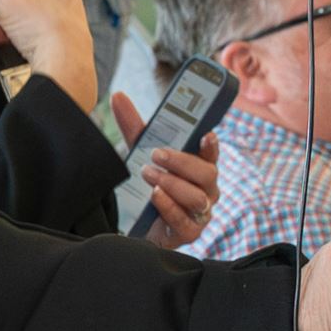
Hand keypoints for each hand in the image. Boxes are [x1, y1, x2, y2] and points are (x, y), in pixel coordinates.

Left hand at [114, 94, 218, 249]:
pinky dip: (169, 207)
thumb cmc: (149, 184)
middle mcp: (206, 190)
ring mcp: (200, 213)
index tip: (205, 135)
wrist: (137, 223)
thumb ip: (133, 127)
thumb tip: (118, 97)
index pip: (212, 154)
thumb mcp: (140, 153)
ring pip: (197, 198)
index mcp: (200, 168)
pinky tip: (155, 196)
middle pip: (207, 174)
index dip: (211, 145)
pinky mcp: (189, 233)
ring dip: (172, 183)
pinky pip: (185, 222)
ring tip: (148, 174)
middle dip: (181, 162)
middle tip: (156, 155)